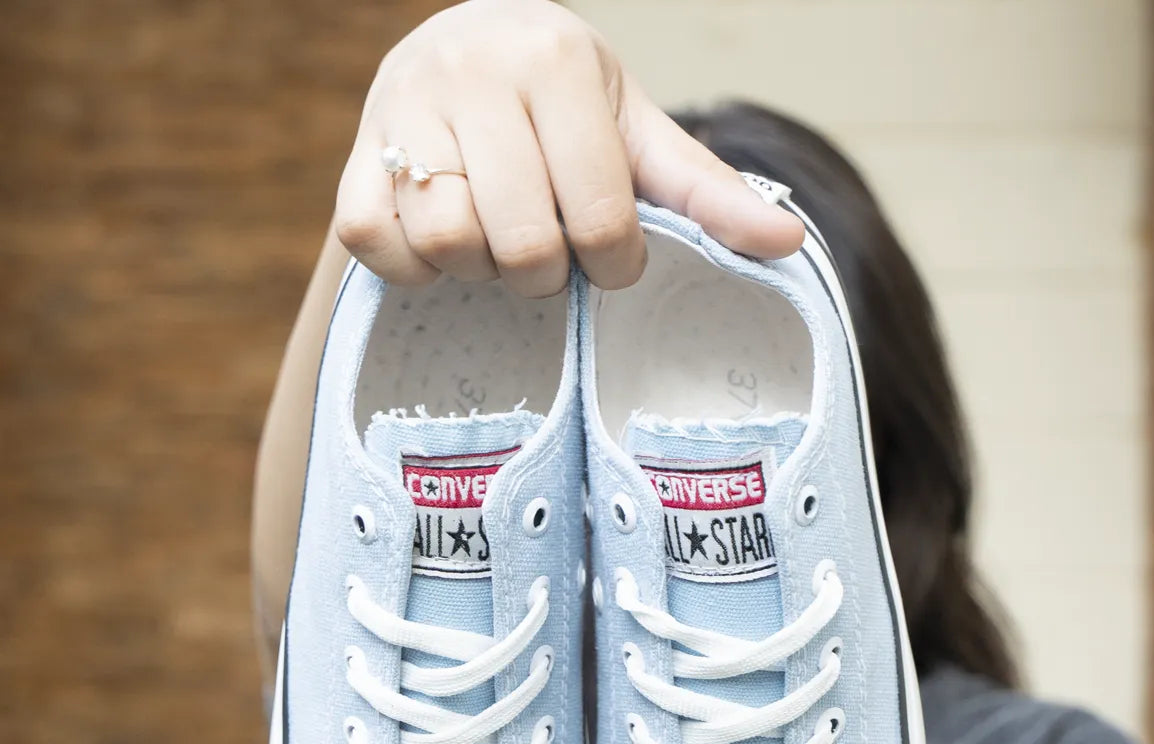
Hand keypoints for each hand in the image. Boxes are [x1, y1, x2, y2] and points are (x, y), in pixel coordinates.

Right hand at [335, 0, 804, 297]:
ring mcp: (404, 109)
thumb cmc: (562, 110)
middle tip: (549, 254)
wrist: (462, 52)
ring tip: (495, 243)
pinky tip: (442, 247)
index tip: (609, 251)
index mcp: (556, 63)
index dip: (612, 261)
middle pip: (522, 243)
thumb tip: (790, 243)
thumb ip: (706, 191)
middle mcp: (474, 72)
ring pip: (448, 243)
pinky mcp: (355, 154)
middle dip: (546, 273)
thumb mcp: (637, 135)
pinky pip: (376, 241)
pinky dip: (413, 268)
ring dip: (481, 270)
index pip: (599, 217)